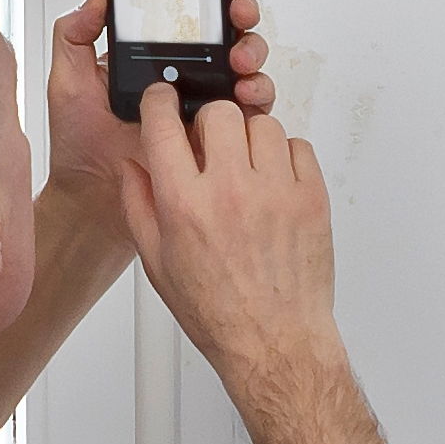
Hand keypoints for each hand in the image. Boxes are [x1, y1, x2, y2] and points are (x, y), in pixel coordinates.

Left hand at [45, 0, 269, 239]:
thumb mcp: (69, 82)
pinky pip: (250, 115)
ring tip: (240, 65)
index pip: (189, 20)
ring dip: (253, 58)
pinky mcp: (218, 138)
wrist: (93, 199)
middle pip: (227, 38)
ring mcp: (204, 108)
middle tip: (236, 21)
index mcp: (154, 60)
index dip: (208, 2)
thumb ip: (74, 37)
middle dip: (240, 22)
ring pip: (246, 70)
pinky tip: (245, 99)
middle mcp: (184, 79)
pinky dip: (257, 100)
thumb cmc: (80, 146)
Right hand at [118, 71, 340, 407]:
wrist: (274, 342)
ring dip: (249, 139)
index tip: (163, 101)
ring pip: (262, 124)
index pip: (164, 124)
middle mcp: (230, 191)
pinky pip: (298, 146)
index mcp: (185, 205)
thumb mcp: (158, 263)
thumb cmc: (218, 311)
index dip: (159, 102)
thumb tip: (133, 165)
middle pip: (218, 112)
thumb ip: (139, 206)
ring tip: (246, 170)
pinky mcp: (311, 197)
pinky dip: (284, 156)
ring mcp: (276, 191)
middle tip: (211, 146)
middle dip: (209, 123)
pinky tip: (273, 183)